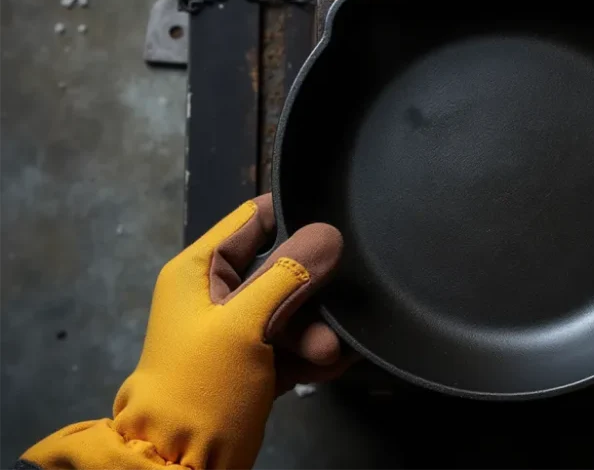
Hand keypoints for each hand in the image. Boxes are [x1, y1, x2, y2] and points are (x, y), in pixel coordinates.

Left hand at [112, 195, 350, 467]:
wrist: (182, 463)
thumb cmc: (203, 383)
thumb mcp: (245, 324)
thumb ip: (288, 275)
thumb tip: (329, 232)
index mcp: (198, 271)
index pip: (251, 220)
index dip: (292, 215)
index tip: (336, 219)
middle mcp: (217, 294)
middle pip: (280, 268)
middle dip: (313, 289)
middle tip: (342, 303)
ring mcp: (236, 332)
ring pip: (290, 311)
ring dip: (315, 330)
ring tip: (331, 353)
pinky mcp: (253, 365)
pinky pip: (292, 346)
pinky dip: (312, 354)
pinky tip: (338, 362)